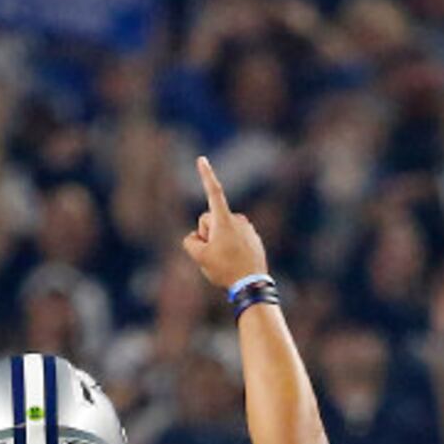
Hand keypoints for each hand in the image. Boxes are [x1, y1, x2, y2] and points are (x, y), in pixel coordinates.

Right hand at [178, 155, 268, 290]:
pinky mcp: (254, 238)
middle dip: (206, 234)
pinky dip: (230, 248)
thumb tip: (196, 237)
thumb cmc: (225, 270)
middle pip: (210, 220)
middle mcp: (237, 219)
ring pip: (222, 231)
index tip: (202, 159)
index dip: (206, 175)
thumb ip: (190, 242)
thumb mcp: (199, 257)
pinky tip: (235, 263)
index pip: (213, 192)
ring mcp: (247, 228)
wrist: (252, 285)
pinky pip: (234, 239)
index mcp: (224, 220)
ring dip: (218, 242)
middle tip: (214, 255)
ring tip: (226, 261)